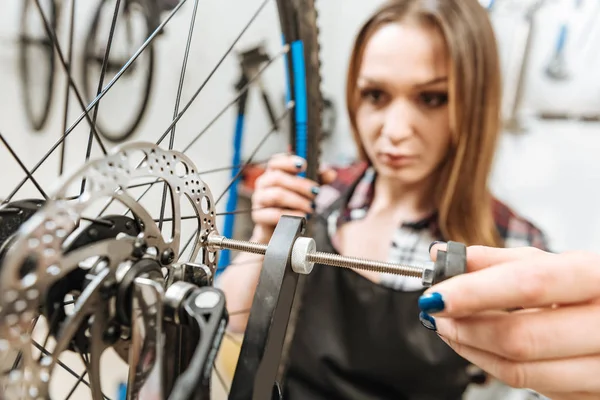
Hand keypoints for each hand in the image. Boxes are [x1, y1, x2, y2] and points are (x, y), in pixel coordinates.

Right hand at [250, 154, 335, 241]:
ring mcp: (259, 199)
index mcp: (273, 173)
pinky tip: (300, 217)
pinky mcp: (258, 215)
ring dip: (297, 201)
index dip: (288, 161)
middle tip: (315, 193)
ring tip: (310, 207)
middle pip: (278, 178)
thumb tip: (330, 173)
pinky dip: (289, 215)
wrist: (278, 228)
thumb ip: (318, 180)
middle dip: (300, 185)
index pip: (275, 162)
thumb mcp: (306, 190)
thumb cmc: (290, 205)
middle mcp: (264, 184)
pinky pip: (272, 213)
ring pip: (276, 195)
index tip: (303, 165)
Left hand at [418, 243, 599, 399]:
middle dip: (465, 326)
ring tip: (450, 327)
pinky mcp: (593, 394)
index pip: (529, 284)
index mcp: (597, 278)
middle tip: (435, 312)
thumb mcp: (555, 265)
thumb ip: (499, 261)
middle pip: (520, 336)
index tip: (435, 295)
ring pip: (521, 371)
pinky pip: (532, 387)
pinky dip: (494, 365)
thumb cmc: (591, 289)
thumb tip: (442, 254)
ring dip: (471, 349)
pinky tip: (480, 345)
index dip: (474, 291)